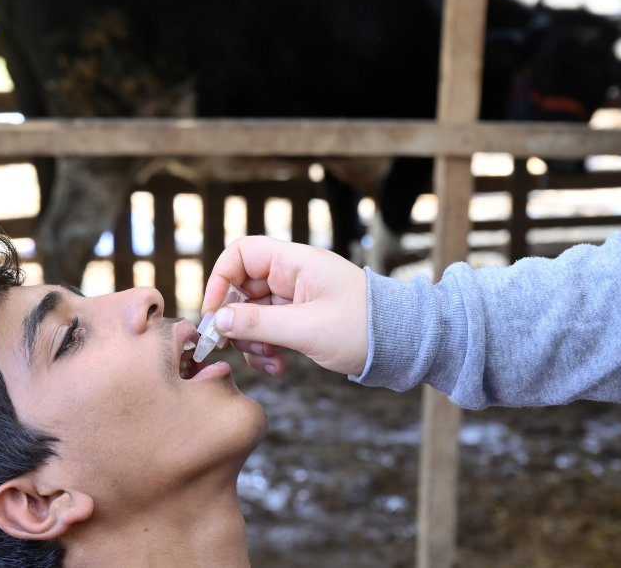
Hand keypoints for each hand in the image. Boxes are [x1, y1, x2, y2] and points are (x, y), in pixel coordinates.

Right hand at [201, 235, 367, 376]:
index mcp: (295, 263)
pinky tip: (278, 366)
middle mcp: (293, 276)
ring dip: (252, 340)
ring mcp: (297, 298)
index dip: (220, 280)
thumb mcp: (306, 329)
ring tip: (269, 361)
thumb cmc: (363, 328)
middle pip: (242, 288)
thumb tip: (218, 320)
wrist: (405, 344)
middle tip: (232, 347)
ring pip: (253, 313)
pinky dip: (267, 348)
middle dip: (235, 320)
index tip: (215, 313)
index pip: (242, 254)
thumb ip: (258, 323)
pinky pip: (270, 329)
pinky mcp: (302, 320)